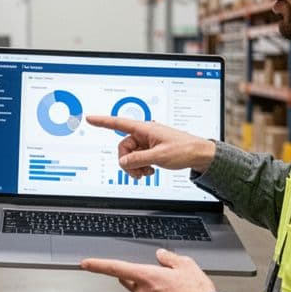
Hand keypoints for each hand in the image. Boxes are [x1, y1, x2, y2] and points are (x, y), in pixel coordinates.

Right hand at [85, 115, 214, 177]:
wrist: (199, 155)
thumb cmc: (183, 150)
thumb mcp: (159, 156)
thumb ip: (138, 159)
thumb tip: (123, 162)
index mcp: (145, 129)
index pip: (119, 123)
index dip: (103, 121)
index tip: (90, 118)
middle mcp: (145, 134)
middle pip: (124, 147)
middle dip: (128, 162)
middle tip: (138, 172)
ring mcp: (148, 142)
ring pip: (131, 155)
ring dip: (135, 166)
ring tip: (147, 173)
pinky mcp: (151, 150)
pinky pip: (138, 158)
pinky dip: (141, 166)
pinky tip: (151, 171)